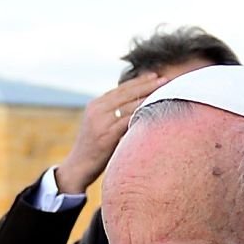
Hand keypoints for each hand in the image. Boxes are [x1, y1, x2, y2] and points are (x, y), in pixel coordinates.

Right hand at [55, 72, 167, 193]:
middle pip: (126, 93)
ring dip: (149, 98)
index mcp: (95, 105)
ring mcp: (100, 122)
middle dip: (147, 84)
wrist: (77, 168)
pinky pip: (128, 121)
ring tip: (165, 92)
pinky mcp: (106, 135)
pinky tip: (156, 110)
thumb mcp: (100, 126)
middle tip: (165, 78)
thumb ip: (113, 114)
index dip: (139, 81)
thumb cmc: (94, 150)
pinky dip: (143, 114)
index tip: (155, 76)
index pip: (120, 89)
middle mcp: (96, 109)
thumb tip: (135, 106)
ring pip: (129, 105)